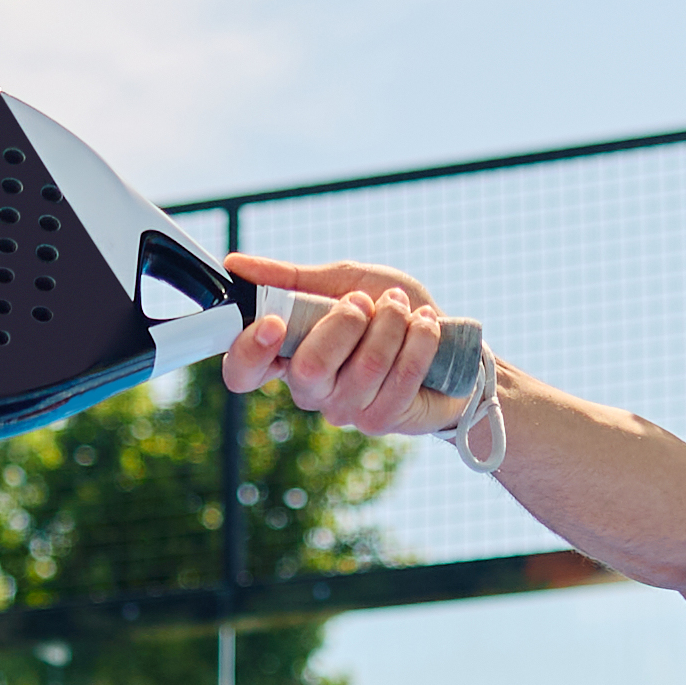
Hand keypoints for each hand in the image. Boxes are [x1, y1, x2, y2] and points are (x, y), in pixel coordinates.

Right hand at [221, 254, 473, 439]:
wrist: (450, 342)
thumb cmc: (389, 311)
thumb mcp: (343, 281)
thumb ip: (291, 278)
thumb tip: (235, 264)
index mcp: (288, 354)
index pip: (242, 371)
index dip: (249, 350)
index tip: (274, 321)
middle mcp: (309, 388)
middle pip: (310, 367)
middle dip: (346, 320)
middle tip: (365, 301)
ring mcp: (344, 409)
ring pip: (364, 366)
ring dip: (391, 322)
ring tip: (402, 307)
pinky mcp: (381, 420)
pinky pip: (400, 376)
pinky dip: (419, 338)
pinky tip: (425, 325)